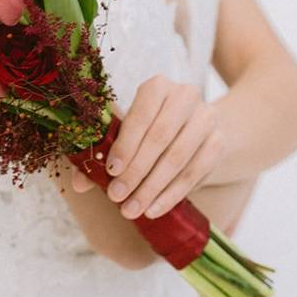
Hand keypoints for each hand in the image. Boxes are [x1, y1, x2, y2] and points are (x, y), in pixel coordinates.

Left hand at [69, 75, 225, 219]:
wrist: (197, 127)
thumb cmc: (152, 128)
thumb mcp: (129, 133)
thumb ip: (104, 153)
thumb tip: (78, 184)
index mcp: (157, 86)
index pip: (140, 116)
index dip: (125, 145)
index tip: (110, 172)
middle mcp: (185, 96)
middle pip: (159, 138)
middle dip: (136, 172)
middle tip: (117, 197)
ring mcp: (206, 118)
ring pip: (178, 158)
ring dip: (152, 188)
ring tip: (131, 209)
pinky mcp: (219, 142)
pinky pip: (195, 173)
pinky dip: (172, 194)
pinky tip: (154, 209)